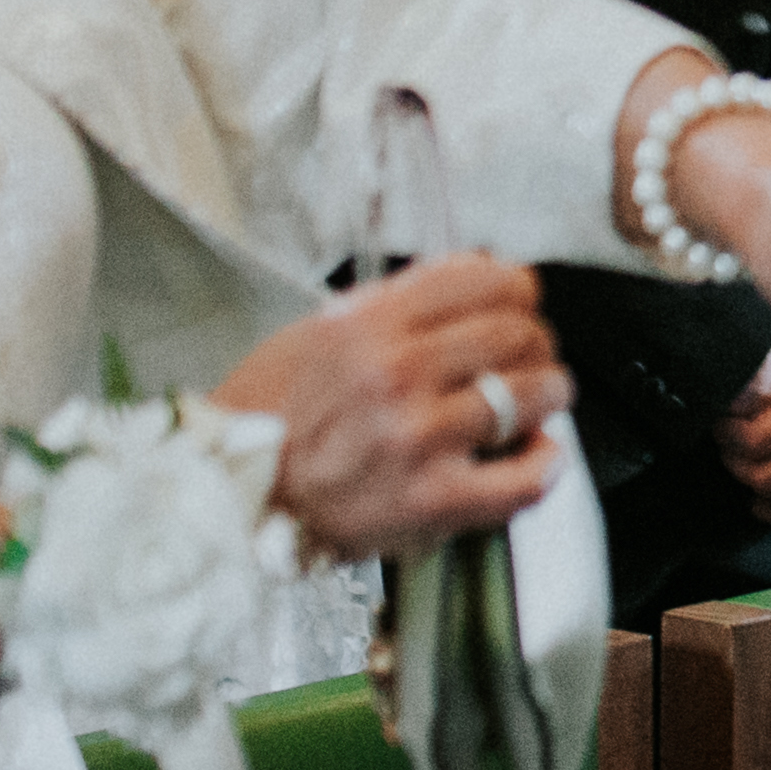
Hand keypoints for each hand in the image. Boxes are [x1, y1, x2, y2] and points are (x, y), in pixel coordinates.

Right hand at [216, 251, 567, 563]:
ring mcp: (419, 439)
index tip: (518, 302)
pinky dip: (546, 463)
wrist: (222, 500)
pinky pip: (525, 478)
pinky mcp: (432, 501)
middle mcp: (398, 375)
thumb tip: (474, 268)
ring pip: (534, 394)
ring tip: (538, 401)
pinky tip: (537, 454)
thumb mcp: (315, 333)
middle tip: (528, 356)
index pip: (487, 280)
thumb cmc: (264, 420)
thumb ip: (395, 300)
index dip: (517, 290)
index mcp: (370, 325)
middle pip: (519, 333)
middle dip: (535, 341)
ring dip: (549, 394)